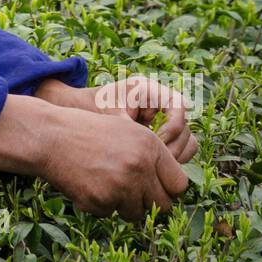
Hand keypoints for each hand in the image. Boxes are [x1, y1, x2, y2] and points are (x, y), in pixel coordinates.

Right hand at [0, 96, 190, 222]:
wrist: (50, 137)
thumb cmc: (88, 132)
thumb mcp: (127, 132)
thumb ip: (152, 156)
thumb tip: (172, 189)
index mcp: (151, 146)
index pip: (179, 185)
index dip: (168, 189)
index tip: (157, 189)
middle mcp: (140, 166)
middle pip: (163, 205)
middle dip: (149, 203)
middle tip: (132, 194)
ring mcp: (120, 185)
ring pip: (137, 214)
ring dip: (124, 205)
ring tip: (105, 183)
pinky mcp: (101, 201)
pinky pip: (110, 214)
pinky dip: (100, 205)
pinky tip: (87, 184)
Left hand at [35, 74, 197, 164]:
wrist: (75, 111)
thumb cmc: (89, 108)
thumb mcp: (109, 115)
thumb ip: (129, 127)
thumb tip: (152, 149)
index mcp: (148, 90)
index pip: (178, 106)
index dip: (172, 128)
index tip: (155, 145)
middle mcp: (159, 103)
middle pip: (185, 127)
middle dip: (174, 148)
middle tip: (156, 165)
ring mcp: (160, 120)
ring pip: (185, 141)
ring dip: (174, 158)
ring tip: (154, 171)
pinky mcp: (158, 135)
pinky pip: (175, 150)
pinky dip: (168, 162)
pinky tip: (151, 172)